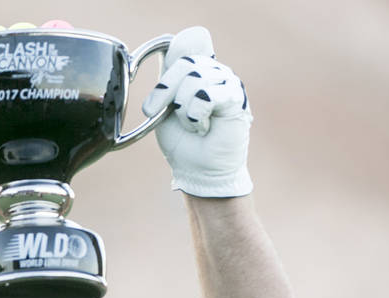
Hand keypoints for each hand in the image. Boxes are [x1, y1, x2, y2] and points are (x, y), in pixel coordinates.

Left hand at [142, 27, 252, 197]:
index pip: (181, 50)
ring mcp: (228, 82)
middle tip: (164, 118)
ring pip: (195, 79)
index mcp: (198, 70)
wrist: (199, 171)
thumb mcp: (166, 105)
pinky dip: (196, 115)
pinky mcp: (236, 98)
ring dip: (184, 110)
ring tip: (193, 127)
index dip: (164, 79)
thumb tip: (185, 35)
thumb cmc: (183, 142)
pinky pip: (207, 94)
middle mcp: (215, 71)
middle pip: (186, 64)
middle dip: (168, 93)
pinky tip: (203, 128)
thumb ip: (170, 75)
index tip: (152, 109)